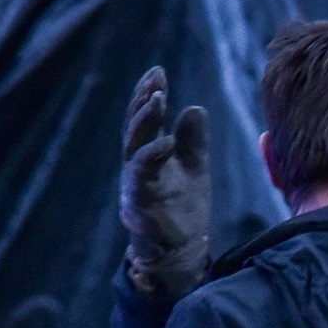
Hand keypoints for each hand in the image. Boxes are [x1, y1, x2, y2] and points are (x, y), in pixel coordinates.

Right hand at [120, 66, 210, 299]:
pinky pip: (141, 179)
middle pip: (134, 130)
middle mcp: (136, 168)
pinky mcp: (140, 207)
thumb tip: (194, 107)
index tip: (158, 72)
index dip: (148, 96)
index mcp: (148, 156)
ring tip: (158, 102)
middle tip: (155, 82)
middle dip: (142, 103)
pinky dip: (150, 158)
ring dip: (144, 124)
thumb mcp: (193, 168)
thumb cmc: (183, 210)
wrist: (180, 255)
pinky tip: (166, 142)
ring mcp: (135, 188)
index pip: (145, 120)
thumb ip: (193, 140)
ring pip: (133, 149)